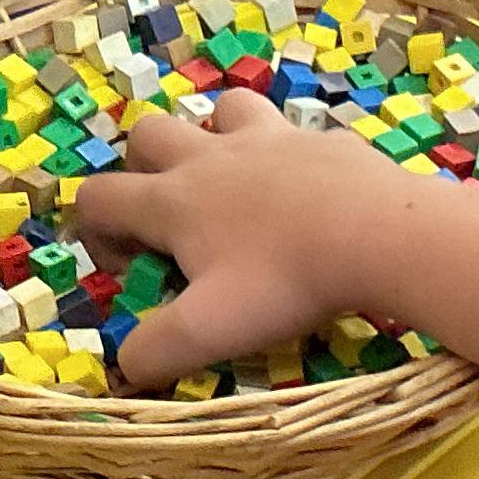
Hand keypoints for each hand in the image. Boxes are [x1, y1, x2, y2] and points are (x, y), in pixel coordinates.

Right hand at [70, 92, 453, 392]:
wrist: (380, 233)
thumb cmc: (285, 280)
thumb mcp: (210, 331)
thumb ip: (156, 352)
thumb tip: (127, 370)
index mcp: (173, 201)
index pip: (98, 196)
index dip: (97, 233)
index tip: (136, 270)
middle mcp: (211, 157)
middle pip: (147, 134)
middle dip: (141, 170)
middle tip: (172, 219)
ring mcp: (269, 139)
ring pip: (220, 109)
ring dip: (213, 136)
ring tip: (234, 183)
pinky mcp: (321, 139)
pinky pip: (291, 130)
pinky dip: (285, 153)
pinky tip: (303, 189)